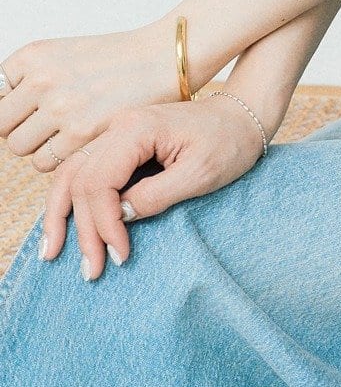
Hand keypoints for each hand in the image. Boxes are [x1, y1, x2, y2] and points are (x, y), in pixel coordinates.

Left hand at [0, 26, 181, 171]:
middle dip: (23, 127)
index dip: (16, 105)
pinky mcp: (80, 134)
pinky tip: (81, 141)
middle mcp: (41, 80)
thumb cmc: (118, 59)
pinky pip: (44, 162)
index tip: (34, 107)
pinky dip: (59, 158)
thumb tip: (5, 110)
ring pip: (20, 147)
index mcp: (33, 56)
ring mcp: (60, 108)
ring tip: (68, 132)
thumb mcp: (64, 55)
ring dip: (40, 145)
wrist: (162, 59)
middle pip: (2, 124)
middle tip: (51, 123)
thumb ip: (30, 79)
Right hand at [36, 94, 267, 280]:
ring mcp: (116, 133)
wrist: (242, 117)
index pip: (100, 182)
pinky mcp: (121, 145)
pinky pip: (85, 172)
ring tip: (51, 253)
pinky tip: (64, 225)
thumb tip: (119, 216)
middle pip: (80, 181)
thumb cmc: (229, 142)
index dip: (104, 223)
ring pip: (72, 175)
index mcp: (137, 129)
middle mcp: (118, 126)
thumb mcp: (201, 174)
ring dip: (61, 215)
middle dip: (82, 229)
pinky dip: (73, 201)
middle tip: (91, 270)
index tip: (121, 255)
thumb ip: (156, 195)